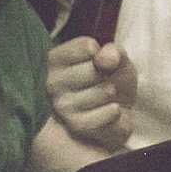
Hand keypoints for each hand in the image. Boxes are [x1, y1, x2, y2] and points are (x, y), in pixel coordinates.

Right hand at [45, 37, 135, 154]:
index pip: (87, 47)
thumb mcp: (118, 58)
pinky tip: (109, 110)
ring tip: (106, 97)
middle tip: (103, 82)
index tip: (100, 61)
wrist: (116, 114)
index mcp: (56, 59)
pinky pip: (107, 112)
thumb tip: (103, 60)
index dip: (104, 53)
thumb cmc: (112, 80)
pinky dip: (114, 111)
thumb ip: (113, 52)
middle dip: (108, 75)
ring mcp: (61, 105)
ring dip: (112, 94)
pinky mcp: (75, 124)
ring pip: (103, 91)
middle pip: (94, 70)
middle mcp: (52, 82)